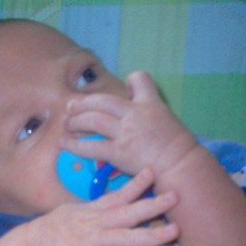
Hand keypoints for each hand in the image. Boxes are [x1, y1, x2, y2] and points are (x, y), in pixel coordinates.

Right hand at [31, 168, 178, 245]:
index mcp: (95, 210)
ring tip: (174, 231)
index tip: (153, 171)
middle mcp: (98, 223)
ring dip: (152, 234)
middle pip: (130, 212)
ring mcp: (95, 241)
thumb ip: (95, 206)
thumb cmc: (55, 228)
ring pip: (128, 237)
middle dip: (153, 204)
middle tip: (176, 195)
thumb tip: (111, 199)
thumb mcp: (75, 210)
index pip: (119, 194)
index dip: (137, 183)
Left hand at [61, 71, 195, 175]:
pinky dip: (74, 145)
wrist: (181, 166)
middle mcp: (135, 113)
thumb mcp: (168, 120)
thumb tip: (138, 101)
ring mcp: (126, 132)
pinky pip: (91, 146)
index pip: (139, 78)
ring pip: (92, 119)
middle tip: (71, 107)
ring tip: (66, 124)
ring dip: (75, 121)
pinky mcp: (119, 152)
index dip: (130, 80)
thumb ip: (151, 110)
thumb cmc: (178, 148)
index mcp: (150, 104)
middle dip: (83, 103)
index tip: (122, 87)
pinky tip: (64, 143)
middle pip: (101, 100)